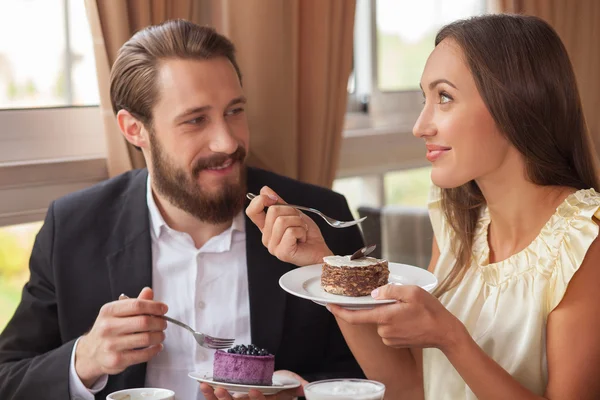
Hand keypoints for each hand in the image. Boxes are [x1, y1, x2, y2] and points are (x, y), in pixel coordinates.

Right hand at [75, 287, 167, 386]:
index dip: (154, 306)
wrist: (90, 353)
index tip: (163, 309)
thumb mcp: (116, 313)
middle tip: (163, 323)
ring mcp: (111, 344)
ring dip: (159, 336)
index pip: (137, 305)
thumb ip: (134, 303)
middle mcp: (108, 327)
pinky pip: (143, 354)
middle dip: (159, 322)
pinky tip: (157, 346)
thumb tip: (149, 291)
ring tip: (161, 335)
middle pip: (144, 321)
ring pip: (146, 338)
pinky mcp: (117, 360)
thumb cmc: (107, 330)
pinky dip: (155, 350)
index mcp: (109, 311)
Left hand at [200, 370, 306, 399]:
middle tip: (221, 389)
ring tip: (208, 387)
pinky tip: (203, 387)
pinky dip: (209, 396)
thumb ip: (297, 386)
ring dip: (215, 398)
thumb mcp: (292, 383)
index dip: (257, 399)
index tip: (253, 390)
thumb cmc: (281, 384)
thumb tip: (305, 387)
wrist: (273, 384)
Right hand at [246, 186, 331, 265]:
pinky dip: (302, 231)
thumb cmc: (307, 234)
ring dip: (299, 222)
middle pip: (273, 211)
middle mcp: (266, 238)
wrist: (319, 250)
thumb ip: (279, 203)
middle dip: (292, 212)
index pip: (252, 211)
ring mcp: (273, 247)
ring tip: (302, 231)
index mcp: (266, 228)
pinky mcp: (282, 253)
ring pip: (282, 221)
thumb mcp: (293, 213)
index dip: (261, 200)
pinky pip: (291, 231)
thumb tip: (264, 189)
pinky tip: (303, 239)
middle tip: (299, 223)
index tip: (274, 198)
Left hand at [328, 284, 466, 351]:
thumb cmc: (430, 311)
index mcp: (385, 317)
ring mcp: (389, 338)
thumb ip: (390, 291)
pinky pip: (387, 328)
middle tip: (398, 301)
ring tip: (408, 310)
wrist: (445, 333)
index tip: (330, 305)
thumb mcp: (412, 292)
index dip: (340, 312)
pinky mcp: (395, 342)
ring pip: (380, 321)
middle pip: (371, 315)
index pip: (355, 316)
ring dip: (388, 314)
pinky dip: (393, 321)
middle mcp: (384, 330)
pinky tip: (408, 318)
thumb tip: (373, 293)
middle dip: (379, 306)